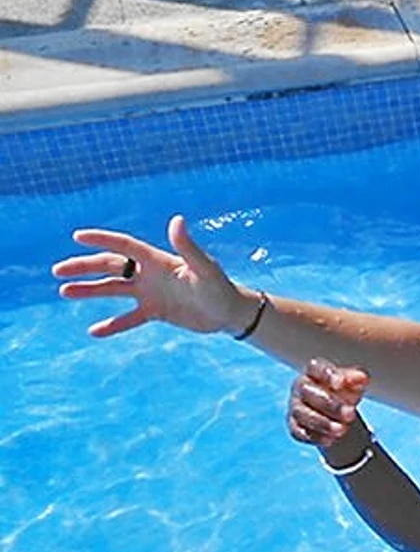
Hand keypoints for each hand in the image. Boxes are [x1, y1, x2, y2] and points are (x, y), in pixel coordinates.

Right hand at [55, 215, 249, 337]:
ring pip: (113, 290)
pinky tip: (94, 331)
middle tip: (58, 270)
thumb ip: (187, 246)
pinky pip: (128, 318)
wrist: (230, 312)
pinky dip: (113, 324)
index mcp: (158, 260)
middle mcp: (150, 274)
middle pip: (111, 267)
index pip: (124, 245)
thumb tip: (177, 220)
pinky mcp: (155, 312)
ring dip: (89, 290)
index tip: (78, 236)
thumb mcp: (203, 268)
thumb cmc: (219, 286)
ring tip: (64, 291)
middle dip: (84, 267)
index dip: (102, 240)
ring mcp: (150, 293)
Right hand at [288, 357, 370, 449]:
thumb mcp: (354, 384)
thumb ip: (357, 379)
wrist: (336, 412)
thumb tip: (361, 377)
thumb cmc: (343, 391)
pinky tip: (330, 440)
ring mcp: (296, 406)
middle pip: (308, 392)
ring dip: (323, 423)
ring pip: (302, 413)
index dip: (326, 374)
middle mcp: (302, 387)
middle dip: (330, 404)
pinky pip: (299, 431)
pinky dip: (315, 437)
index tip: (340, 383)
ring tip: (342, 430)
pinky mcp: (294, 425)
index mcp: (315, 371)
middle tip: (350, 413)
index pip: (316, 368)